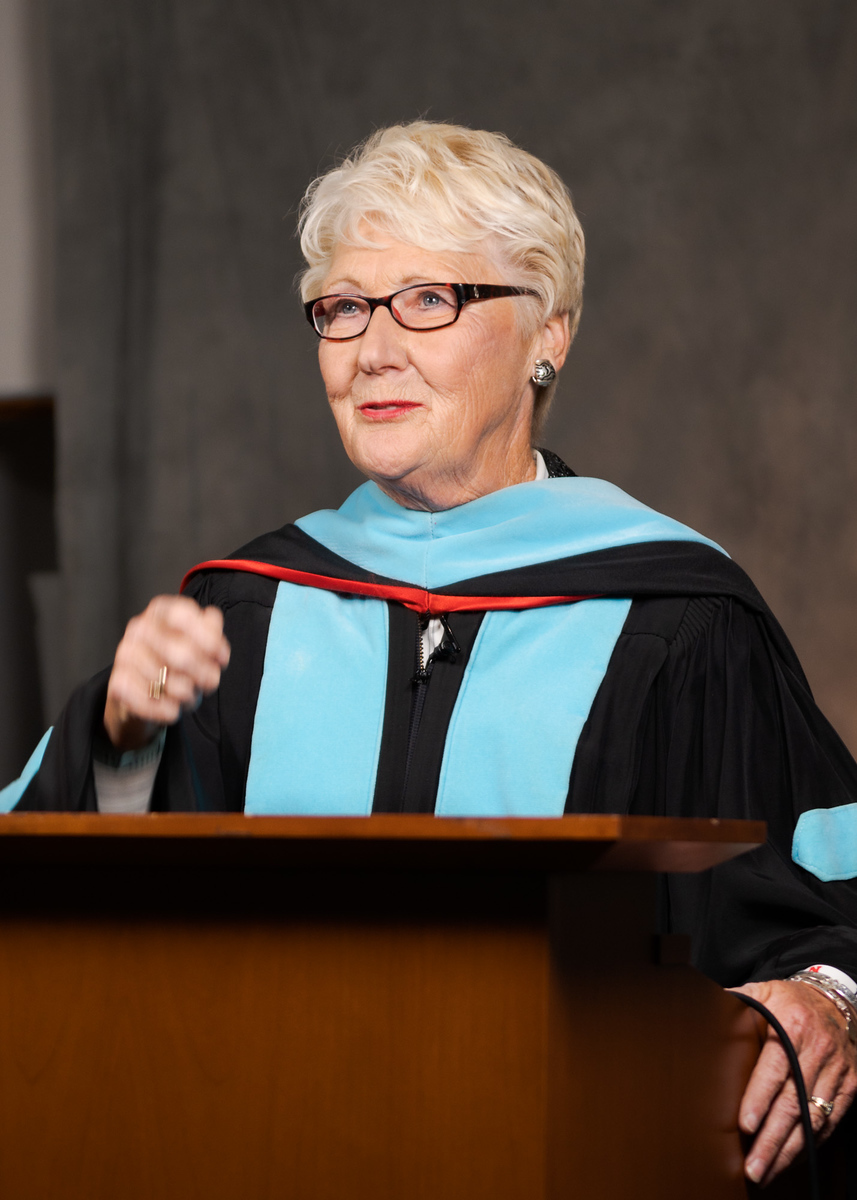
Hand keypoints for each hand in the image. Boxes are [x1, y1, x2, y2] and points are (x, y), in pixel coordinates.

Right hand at [104, 595, 230, 750]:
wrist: (145, 693)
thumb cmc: (177, 662)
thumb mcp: (200, 642)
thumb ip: (211, 629)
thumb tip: (211, 621)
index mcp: (161, 611)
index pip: (185, 617)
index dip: (209, 640)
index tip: (221, 659)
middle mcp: (139, 628)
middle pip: (183, 656)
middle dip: (205, 676)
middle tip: (209, 682)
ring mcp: (125, 654)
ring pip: (171, 684)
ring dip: (188, 696)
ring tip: (187, 693)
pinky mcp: (117, 682)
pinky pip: (152, 702)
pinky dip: (168, 710)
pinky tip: (172, 708)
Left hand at [729, 979, 856, 1184]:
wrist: (834, 1001)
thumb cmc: (788, 1000)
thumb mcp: (762, 992)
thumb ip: (735, 1004)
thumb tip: (701, 1013)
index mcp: (791, 1024)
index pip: (775, 1067)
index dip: (759, 1098)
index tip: (745, 1125)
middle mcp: (817, 1050)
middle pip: (794, 1102)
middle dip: (772, 1138)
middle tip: (752, 1166)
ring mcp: (836, 1070)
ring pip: (813, 1119)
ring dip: (789, 1150)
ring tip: (766, 1171)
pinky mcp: (849, 1086)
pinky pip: (831, 1121)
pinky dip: (810, 1143)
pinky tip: (791, 1157)